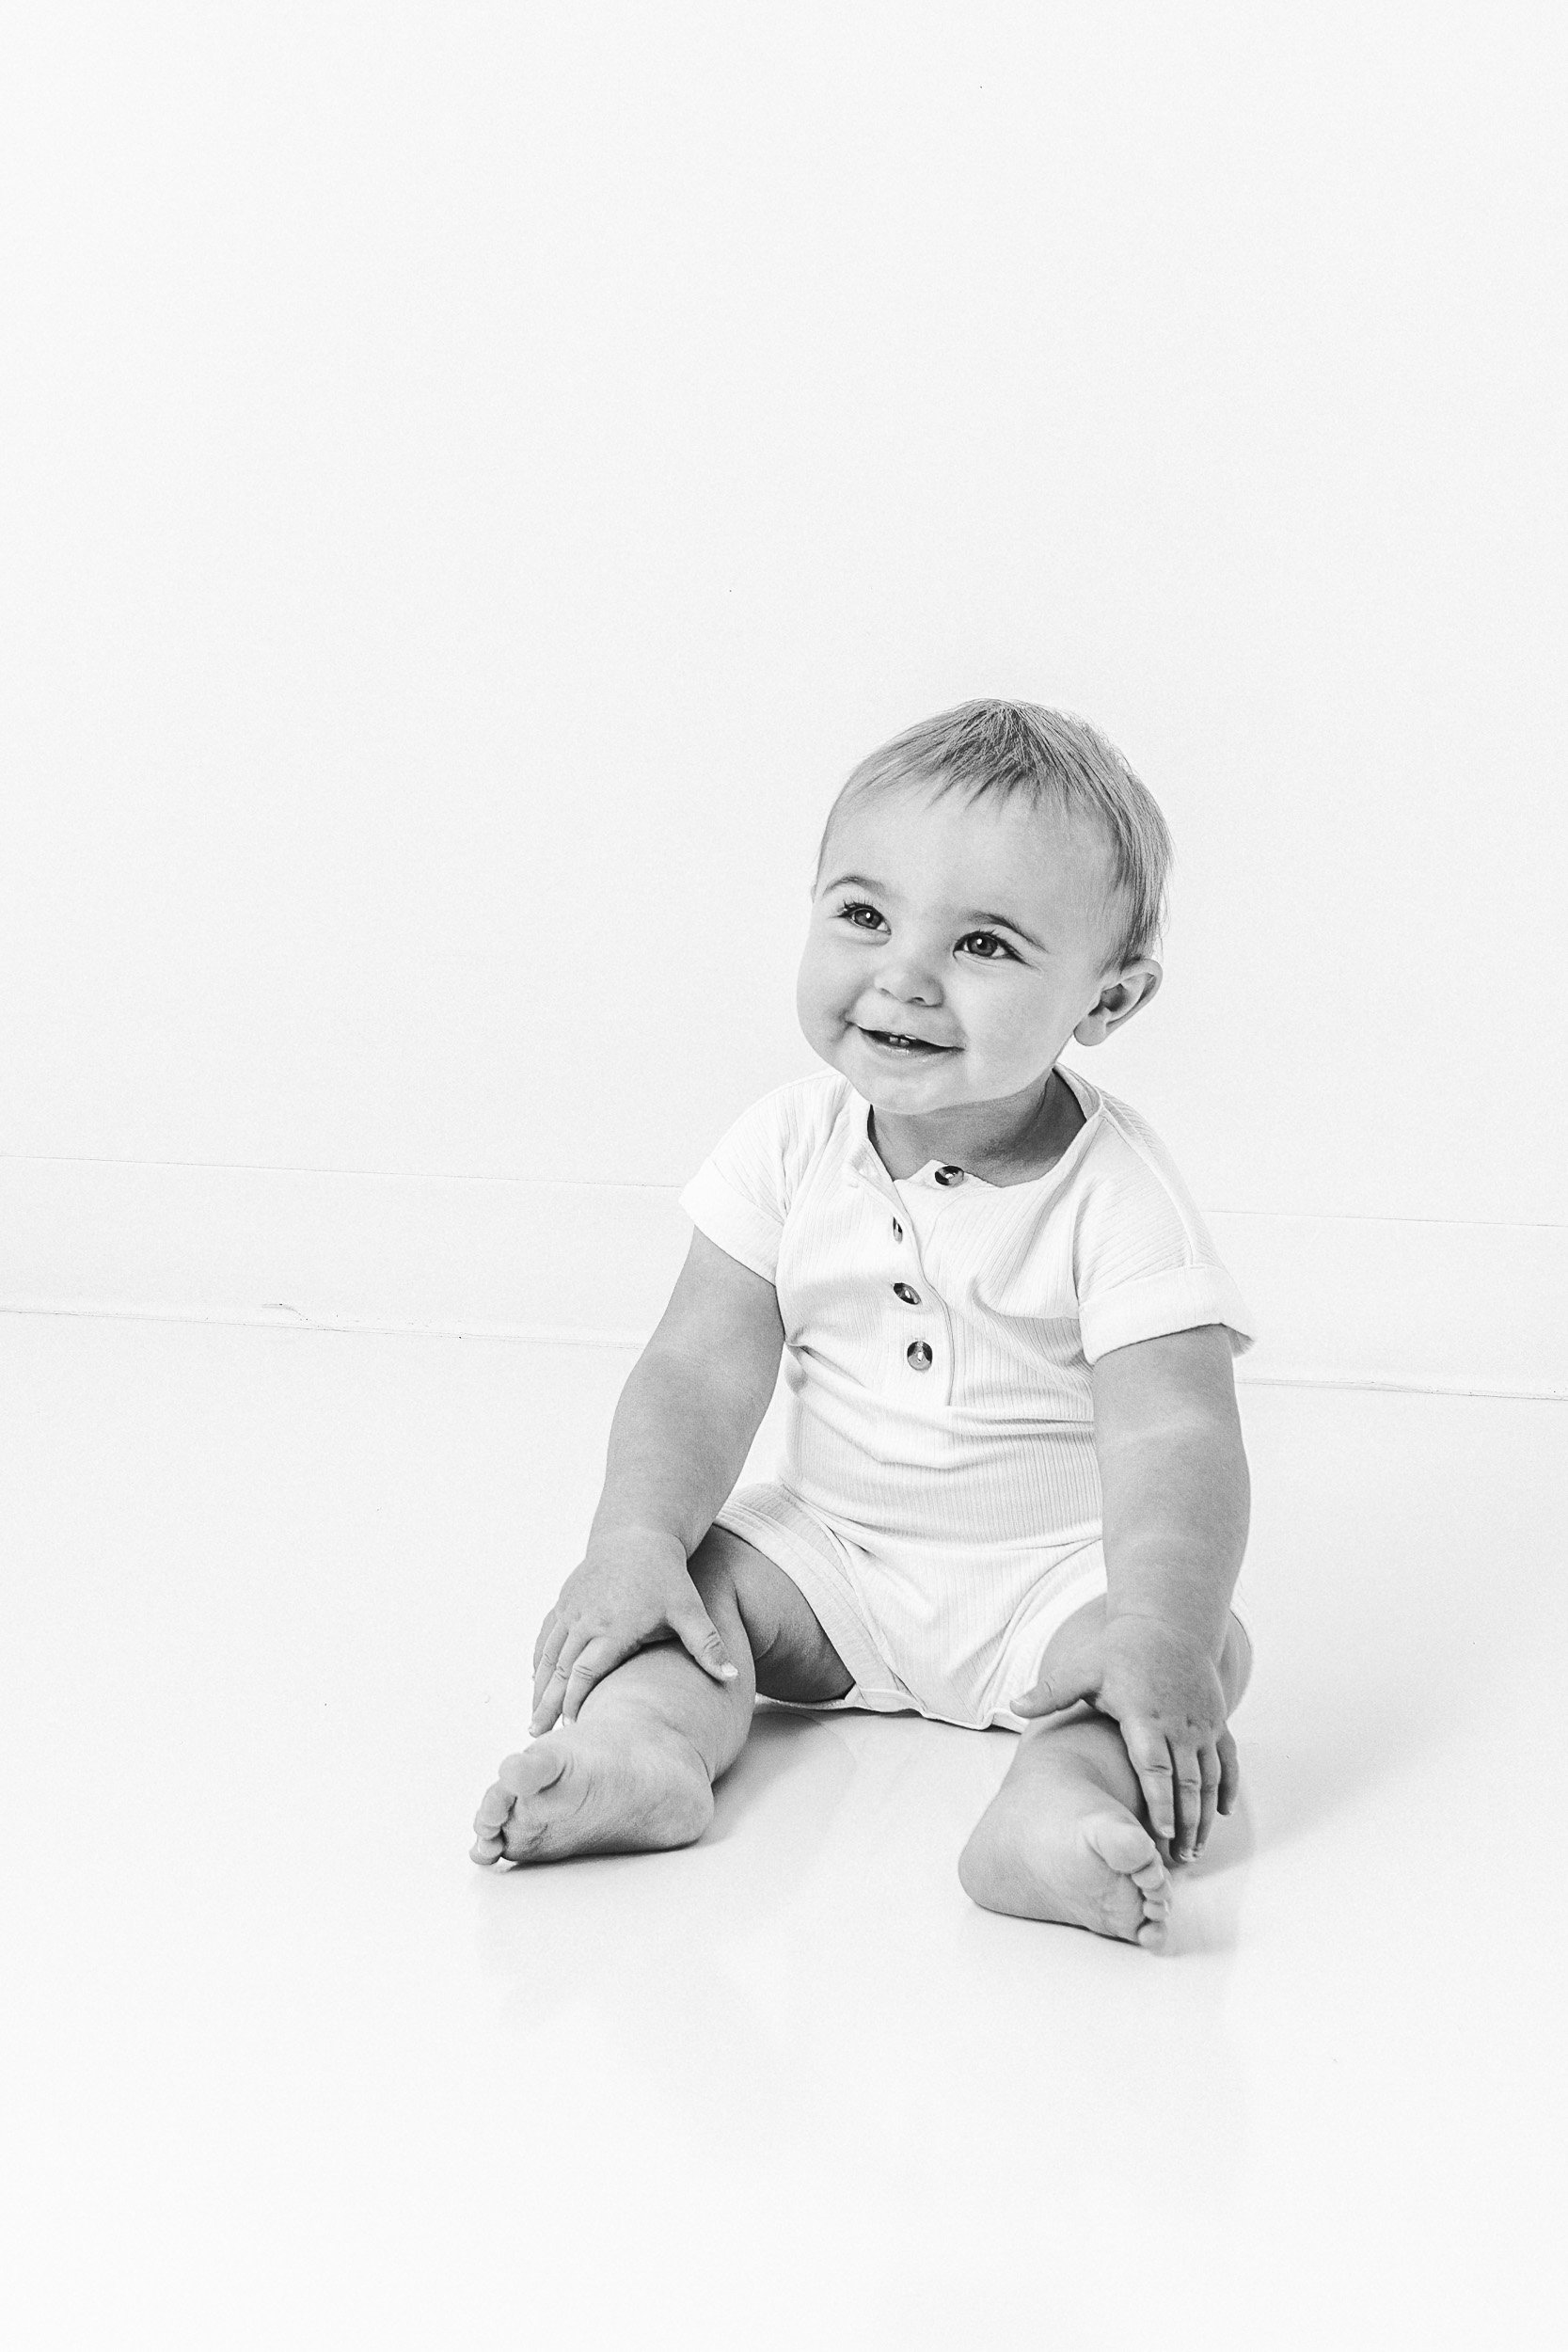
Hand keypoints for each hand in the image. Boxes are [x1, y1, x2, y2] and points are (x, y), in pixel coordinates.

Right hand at [529, 1527, 737, 1732]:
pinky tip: (536, 1680)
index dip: (576, 1700)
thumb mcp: (689, 1609)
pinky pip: (546, 1636)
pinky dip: (539, 1660)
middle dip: (548, 1704)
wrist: (638, 1534)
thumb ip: (708, 1645)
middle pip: (561, 1670)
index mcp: (614, 1626)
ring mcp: (572, 1608)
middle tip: (537, 1737)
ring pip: (548, 1655)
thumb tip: (733, 1676)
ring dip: (539, 1687)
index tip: (574, 1728)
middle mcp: (586, 1619)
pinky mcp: (565, 1600)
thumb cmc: (666, 1574)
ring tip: (533, 1718)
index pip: (587, 1671)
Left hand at [1013, 1613, 1237, 1860]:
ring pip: (1210, 1777)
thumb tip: (1014, 1706)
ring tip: (1196, 1850)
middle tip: (1180, 1861)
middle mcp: (1178, 1723)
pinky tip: (1225, 1813)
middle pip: (1187, 1782)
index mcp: (1144, 1715)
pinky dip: (1229, 1786)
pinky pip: (1229, 1759)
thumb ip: (1052, 1691)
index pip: (1154, 1767)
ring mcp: (1202, 1724)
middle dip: (1186, 1823)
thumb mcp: (1084, 1668)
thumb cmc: (1121, 1650)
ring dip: (1207, 1814)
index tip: (1160, 1834)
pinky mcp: (1216, 1720)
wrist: (1168, 1624)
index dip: (1160, 1802)